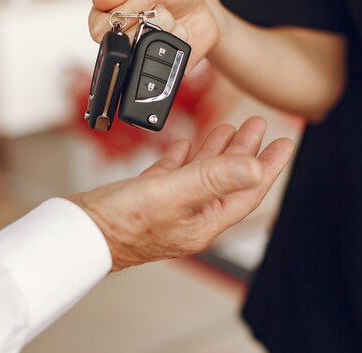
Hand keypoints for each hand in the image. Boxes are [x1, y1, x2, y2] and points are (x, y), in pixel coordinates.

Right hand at [67, 117, 293, 270]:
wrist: (76, 235)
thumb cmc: (119, 223)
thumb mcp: (170, 195)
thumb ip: (212, 180)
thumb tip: (256, 169)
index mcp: (203, 222)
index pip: (246, 191)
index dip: (268, 166)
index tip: (285, 142)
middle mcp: (189, 217)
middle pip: (226, 180)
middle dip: (244, 151)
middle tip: (257, 125)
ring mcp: (168, 210)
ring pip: (200, 176)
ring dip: (216, 151)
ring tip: (227, 127)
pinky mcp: (146, 201)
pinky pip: (173, 176)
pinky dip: (183, 159)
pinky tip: (185, 145)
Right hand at [88, 0, 223, 72]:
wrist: (205, 7)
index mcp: (113, 14)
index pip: (99, 25)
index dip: (123, 12)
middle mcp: (124, 37)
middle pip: (118, 42)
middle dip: (144, 18)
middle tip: (159, 4)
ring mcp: (141, 53)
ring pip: (140, 51)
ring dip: (163, 28)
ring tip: (171, 18)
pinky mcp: (159, 66)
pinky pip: (164, 61)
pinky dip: (178, 40)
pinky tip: (181, 30)